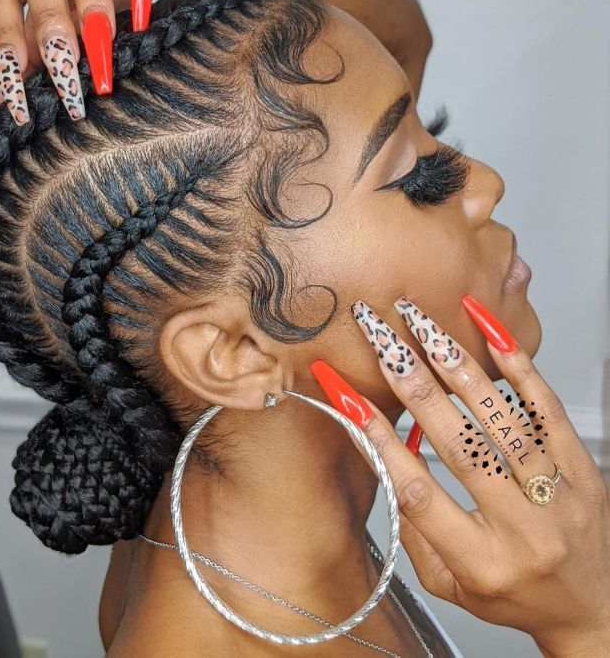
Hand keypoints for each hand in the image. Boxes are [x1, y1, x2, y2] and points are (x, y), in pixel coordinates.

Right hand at [311, 294, 609, 656]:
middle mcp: (524, 528)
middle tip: (380, 338)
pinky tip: (489, 331)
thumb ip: (414, 533)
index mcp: (482, 563)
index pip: (419, 493)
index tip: (347, 397)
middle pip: (460, 446)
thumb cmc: (517, 596)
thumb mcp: (453, 587)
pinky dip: (517, 365)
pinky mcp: (584, 467)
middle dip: (412, 384)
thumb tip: (383, 458)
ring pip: (503, 421)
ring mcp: (560, 494)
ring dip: (456, 366)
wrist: (596, 608)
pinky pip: (549, 408)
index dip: (378, 441)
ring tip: (422, 325)